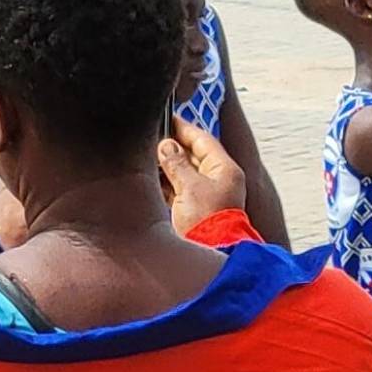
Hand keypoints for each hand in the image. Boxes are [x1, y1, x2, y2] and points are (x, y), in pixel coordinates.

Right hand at [156, 119, 246, 235]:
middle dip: (171, 148)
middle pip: (192, 155)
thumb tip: (166, 146)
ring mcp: (206, 195)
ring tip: (147, 159)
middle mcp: (217, 180)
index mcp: (224, 170)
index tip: (167, 118)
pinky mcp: (194, 209)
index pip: (203, 140)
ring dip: (166, 167)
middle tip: (151, 140)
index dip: (183, 128)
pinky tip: (150, 179)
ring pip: (183, 172)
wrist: (212, 252)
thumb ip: (176, 163)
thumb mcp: (189, 186)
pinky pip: (178, 189)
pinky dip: (165, 183)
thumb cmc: (208, 222)